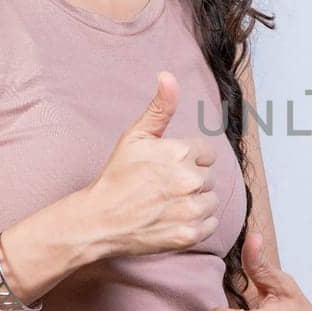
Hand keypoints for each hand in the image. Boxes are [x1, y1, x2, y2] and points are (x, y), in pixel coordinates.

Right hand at [83, 70, 219, 257]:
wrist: (99, 220)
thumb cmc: (116, 176)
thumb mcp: (135, 136)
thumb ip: (159, 107)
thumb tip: (168, 76)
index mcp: (181, 153)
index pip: (207, 153)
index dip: (189, 160)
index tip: (169, 169)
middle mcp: (190, 180)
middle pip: (209, 177)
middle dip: (192, 180)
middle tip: (164, 188)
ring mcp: (191, 209)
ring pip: (211, 200)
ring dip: (196, 202)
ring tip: (169, 203)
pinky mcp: (190, 234)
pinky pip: (211, 224)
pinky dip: (198, 223)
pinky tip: (175, 218)